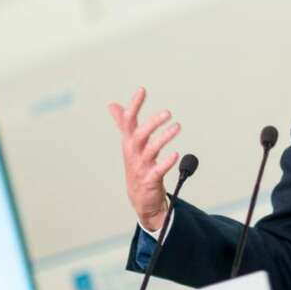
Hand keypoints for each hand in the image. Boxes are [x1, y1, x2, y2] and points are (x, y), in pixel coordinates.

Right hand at [108, 87, 181, 230]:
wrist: (140, 199)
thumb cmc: (137, 168)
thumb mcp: (130, 145)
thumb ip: (124, 124)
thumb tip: (113, 105)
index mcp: (129, 143)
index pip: (128, 121)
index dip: (134, 105)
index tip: (142, 90)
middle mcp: (134, 154)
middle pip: (139, 135)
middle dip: (151, 123)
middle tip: (167, 112)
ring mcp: (141, 167)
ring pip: (150, 150)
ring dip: (164, 138)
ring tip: (177, 127)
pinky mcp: (150, 180)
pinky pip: (158, 170)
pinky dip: (166, 162)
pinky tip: (177, 154)